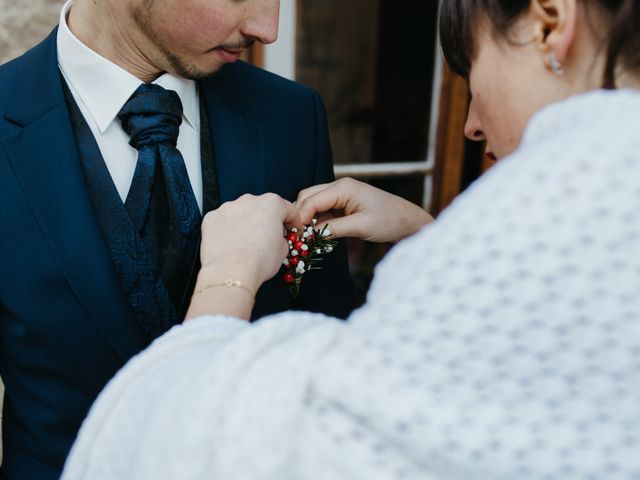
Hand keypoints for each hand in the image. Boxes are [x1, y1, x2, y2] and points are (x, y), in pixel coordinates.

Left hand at [198, 193, 301, 293]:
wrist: (231, 272)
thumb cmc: (258, 261)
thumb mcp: (283, 250)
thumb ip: (281, 238)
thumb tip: (276, 239)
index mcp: (271, 204)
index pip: (288, 210)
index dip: (294, 223)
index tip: (293, 232)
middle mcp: (249, 200)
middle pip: (263, 208)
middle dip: (267, 221)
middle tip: (269, 239)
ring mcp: (228, 208)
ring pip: (241, 213)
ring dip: (246, 224)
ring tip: (246, 244)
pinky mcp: (212, 218)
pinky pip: (224, 221)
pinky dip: (228, 230)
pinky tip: (231, 245)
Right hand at [296, 178, 432, 242]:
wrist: (408, 221)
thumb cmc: (389, 221)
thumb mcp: (360, 227)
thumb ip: (332, 229)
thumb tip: (309, 236)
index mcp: (343, 187)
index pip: (311, 200)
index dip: (301, 218)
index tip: (297, 236)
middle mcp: (339, 186)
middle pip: (308, 197)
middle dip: (301, 216)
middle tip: (299, 237)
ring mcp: (341, 193)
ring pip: (314, 203)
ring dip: (309, 219)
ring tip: (308, 237)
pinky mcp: (344, 202)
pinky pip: (324, 209)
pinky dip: (319, 220)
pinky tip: (319, 234)